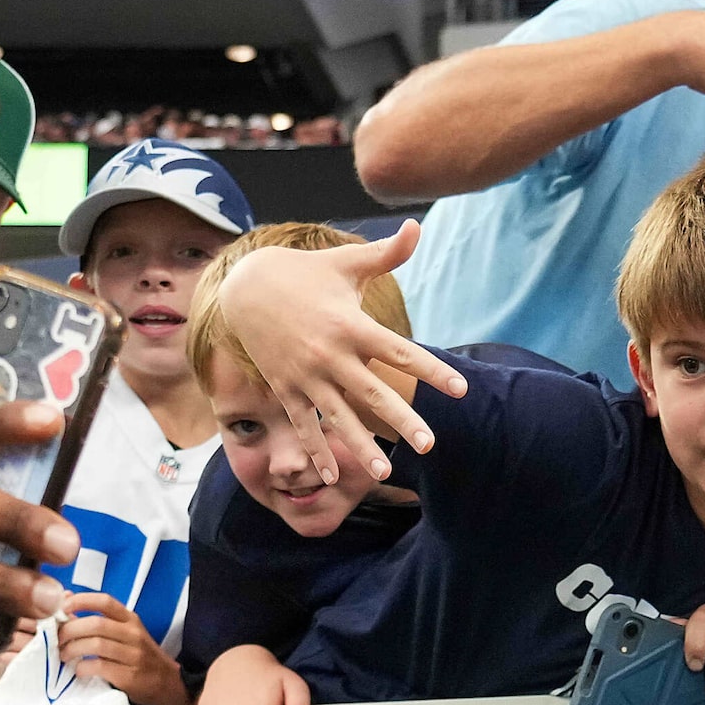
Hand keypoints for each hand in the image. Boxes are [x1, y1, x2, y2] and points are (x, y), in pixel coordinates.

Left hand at [59, 591, 186, 704]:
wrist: (167, 683)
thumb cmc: (141, 657)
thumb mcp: (126, 633)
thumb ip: (99, 619)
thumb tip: (66, 602)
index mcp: (130, 620)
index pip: (105, 602)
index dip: (81, 601)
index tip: (63, 608)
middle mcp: (133, 635)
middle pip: (96, 624)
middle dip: (70, 630)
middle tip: (58, 639)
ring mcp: (133, 656)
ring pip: (96, 645)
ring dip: (73, 650)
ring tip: (64, 656)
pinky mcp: (129, 676)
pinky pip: (99, 667)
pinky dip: (83, 668)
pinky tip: (79, 670)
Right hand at [212, 223, 466, 485]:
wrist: (244, 287)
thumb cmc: (306, 274)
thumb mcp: (345, 262)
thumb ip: (387, 253)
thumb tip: (419, 226)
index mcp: (350, 324)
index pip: (399, 351)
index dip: (432, 370)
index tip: (460, 389)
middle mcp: (329, 354)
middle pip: (372, 391)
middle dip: (400, 419)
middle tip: (428, 444)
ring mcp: (305, 375)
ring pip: (337, 416)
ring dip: (359, 445)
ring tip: (384, 471)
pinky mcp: (285, 388)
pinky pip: (304, 425)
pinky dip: (316, 451)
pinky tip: (330, 479)